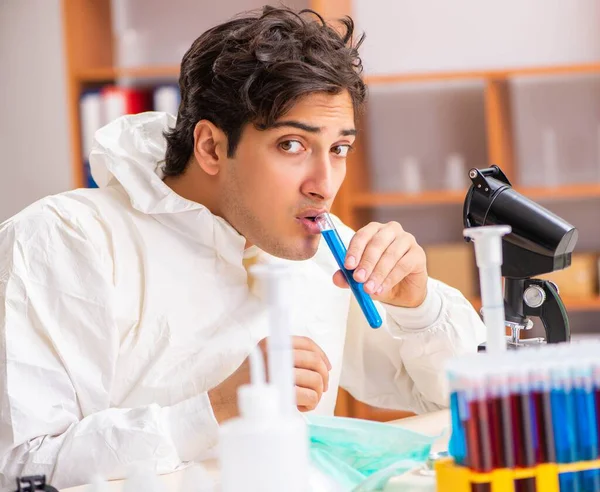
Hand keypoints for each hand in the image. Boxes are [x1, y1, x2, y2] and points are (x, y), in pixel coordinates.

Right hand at [208, 336, 330, 421]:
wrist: (224, 401)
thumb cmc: (248, 384)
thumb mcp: (265, 360)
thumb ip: (286, 358)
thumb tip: (320, 366)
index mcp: (272, 343)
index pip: (307, 343)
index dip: (322, 355)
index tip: (326, 368)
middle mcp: (275, 353)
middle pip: (314, 361)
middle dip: (323, 377)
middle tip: (322, 388)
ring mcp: (277, 372)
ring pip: (314, 380)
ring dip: (317, 393)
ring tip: (309, 400)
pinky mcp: (279, 391)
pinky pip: (308, 396)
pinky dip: (311, 403)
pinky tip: (301, 407)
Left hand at [332, 221, 427, 307]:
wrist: (402, 292)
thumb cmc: (379, 277)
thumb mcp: (361, 279)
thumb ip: (348, 277)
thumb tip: (337, 278)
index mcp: (374, 231)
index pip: (362, 235)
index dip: (354, 250)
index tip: (348, 266)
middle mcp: (391, 231)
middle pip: (377, 243)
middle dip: (366, 262)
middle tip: (358, 279)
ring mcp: (407, 240)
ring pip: (391, 254)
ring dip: (378, 273)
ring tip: (369, 289)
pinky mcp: (418, 253)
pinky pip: (404, 265)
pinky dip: (391, 278)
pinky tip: (382, 289)